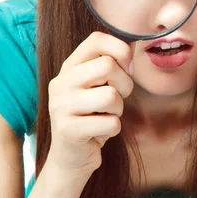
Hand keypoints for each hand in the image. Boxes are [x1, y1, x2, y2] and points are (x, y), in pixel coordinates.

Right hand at [45, 31, 133, 177]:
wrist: (72, 158)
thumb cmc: (93, 116)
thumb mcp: (101, 86)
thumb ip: (114, 63)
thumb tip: (136, 40)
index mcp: (69, 67)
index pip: (97, 39)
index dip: (120, 50)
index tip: (126, 68)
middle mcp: (60, 83)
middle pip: (107, 66)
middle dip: (124, 85)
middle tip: (117, 99)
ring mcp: (60, 106)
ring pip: (111, 96)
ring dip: (118, 110)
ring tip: (106, 116)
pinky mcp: (67, 130)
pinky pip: (111, 123)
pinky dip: (113, 129)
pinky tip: (100, 133)